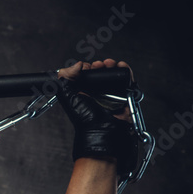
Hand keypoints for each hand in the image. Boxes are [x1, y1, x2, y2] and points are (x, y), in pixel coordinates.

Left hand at [55, 59, 137, 175]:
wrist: (101, 129)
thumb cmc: (84, 118)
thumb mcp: (67, 96)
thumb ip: (65, 78)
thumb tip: (76, 65)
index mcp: (82, 93)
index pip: (85, 75)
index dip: (87, 68)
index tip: (87, 67)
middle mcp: (96, 94)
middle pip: (100, 73)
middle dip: (100, 65)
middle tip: (98, 65)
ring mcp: (111, 95)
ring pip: (113, 75)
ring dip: (112, 66)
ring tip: (108, 64)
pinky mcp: (124, 96)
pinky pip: (127, 80)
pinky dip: (125, 71)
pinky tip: (121, 66)